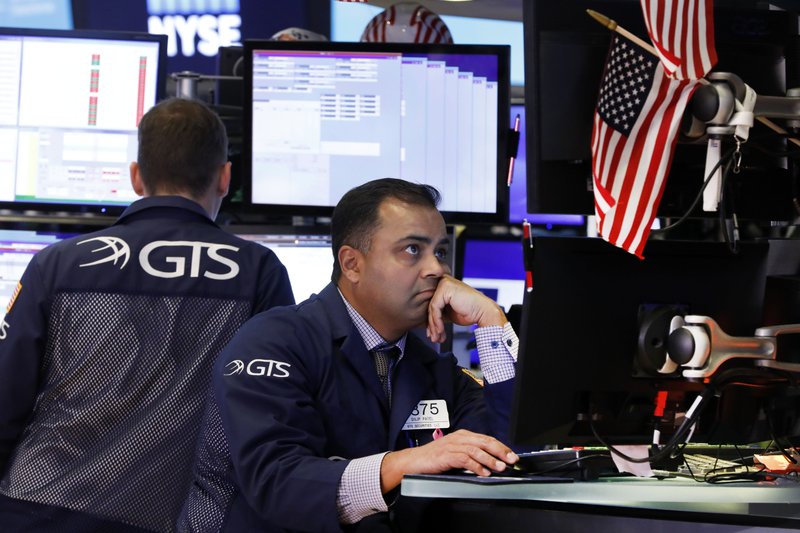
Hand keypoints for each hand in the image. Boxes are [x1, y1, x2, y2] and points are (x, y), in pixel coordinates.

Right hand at [379, 429, 518, 492]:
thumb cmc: (434, 458)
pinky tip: (483, 472)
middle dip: (500, 451)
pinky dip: (476, 466)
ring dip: (490, 459)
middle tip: (511, 460)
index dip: (501, 447)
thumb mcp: (455, 453)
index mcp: (463, 435)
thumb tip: (490, 463)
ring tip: (500, 467)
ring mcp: (452, 445)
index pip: (487, 439)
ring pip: (477, 450)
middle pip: (485, 442)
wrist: (414, 461)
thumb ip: (470, 455)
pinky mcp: (446, 455)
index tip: (512, 455)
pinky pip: (465, 459)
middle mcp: (459, 438)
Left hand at [426, 275, 506, 342]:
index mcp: (444, 286)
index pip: (432, 305)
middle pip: (431, 307)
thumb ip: (438, 314)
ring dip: (434, 326)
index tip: (432, 334)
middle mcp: (443, 282)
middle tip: (434, 338)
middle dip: (432, 325)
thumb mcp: (449, 313)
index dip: (431, 322)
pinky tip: (440, 330)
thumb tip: (428, 326)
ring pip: (432, 308)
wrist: (484, 312)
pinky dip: (436, 321)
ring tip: (437, 337)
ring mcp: (444, 283)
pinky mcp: (445, 288)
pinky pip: (435, 307)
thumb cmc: (471, 312)